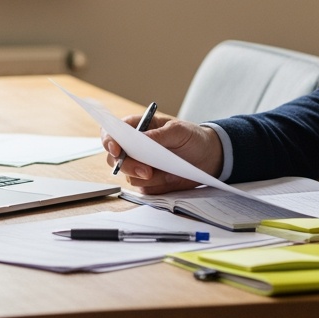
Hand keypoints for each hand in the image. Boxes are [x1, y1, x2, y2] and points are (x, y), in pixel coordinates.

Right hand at [102, 114, 223, 195]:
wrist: (209, 157)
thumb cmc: (192, 137)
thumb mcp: (179, 131)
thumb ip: (158, 135)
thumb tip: (139, 139)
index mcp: (138, 128)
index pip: (113, 132)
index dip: (109, 140)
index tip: (116, 149)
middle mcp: (134, 148)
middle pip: (115, 158)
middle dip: (127, 165)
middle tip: (146, 170)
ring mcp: (140, 166)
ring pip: (127, 175)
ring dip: (141, 177)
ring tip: (159, 173)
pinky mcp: (149, 182)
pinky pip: (142, 188)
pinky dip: (152, 186)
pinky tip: (166, 179)